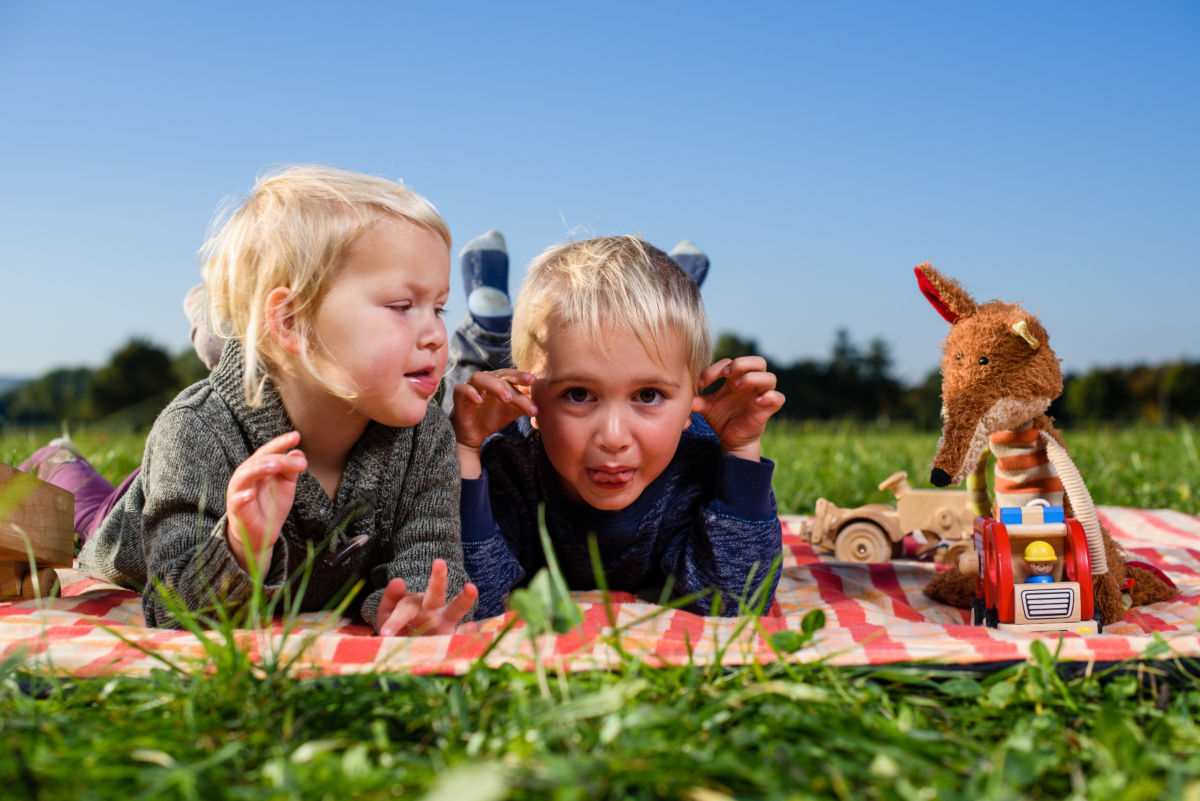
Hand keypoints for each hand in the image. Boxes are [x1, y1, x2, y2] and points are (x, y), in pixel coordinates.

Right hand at [226, 431, 306, 571]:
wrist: (260, 534)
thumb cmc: (271, 505)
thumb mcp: (285, 485)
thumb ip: (290, 470)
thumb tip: (298, 452)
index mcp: (258, 468)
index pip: (268, 451)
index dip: (281, 443)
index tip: (296, 436)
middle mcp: (246, 476)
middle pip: (259, 461)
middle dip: (278, 458)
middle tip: (299, 461)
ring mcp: (239, 492)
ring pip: (244, 476)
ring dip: (259, 469)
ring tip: (276, 465)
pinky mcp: (236, 510)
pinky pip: (236, 501)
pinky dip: (242, 496)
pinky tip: (250, 494)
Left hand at [377, 558, 478, 636]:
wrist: (408, 650)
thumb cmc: (398, 630)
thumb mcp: (387, 615)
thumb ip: (390, 599)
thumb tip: (398, 581)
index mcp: (414, 604)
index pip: (405, 609)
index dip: (395, 621)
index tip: (386, 633)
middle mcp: (432, 610)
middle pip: (435, 593)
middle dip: (437, 578)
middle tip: (439, 562)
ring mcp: (445, 624)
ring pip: (456, 608)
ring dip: (464, 599)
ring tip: (471, 588)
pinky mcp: (453, 639)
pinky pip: (462, 634)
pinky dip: (468, 631)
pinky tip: (473, 627)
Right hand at [450, 369, 536, 477]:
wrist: (473, 434)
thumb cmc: (493, 418)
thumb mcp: (513, 412)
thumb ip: (525, 404)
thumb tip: (544, 400)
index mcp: (499, 381)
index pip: (512, 375)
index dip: (522, 376)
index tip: (535, 381)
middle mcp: (486, 380)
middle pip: (500, 374)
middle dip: (515, 377)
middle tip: (528, 383)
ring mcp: (471, 386)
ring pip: (480, 377)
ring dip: (494, 385)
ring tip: (506, 397)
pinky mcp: (458, 396)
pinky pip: (461, 388)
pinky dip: (470, 392)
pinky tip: (480, 400)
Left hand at [691, 356, 784, 461]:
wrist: (731, 439)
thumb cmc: (721, 418)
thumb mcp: (706, 407)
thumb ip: (696, 399)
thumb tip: (681, 397)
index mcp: (736, 378)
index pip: (730, 362)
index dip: (716, 368)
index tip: (701, 383)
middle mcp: (751, 384)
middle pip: (758, 361)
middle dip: (742, 363)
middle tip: (726, 375)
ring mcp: (761, 395)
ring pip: (770, 377)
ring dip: (753, 378)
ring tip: (737, 386)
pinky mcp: (767, 409)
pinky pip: (778, 399)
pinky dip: (770, 397)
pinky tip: (757, 402)